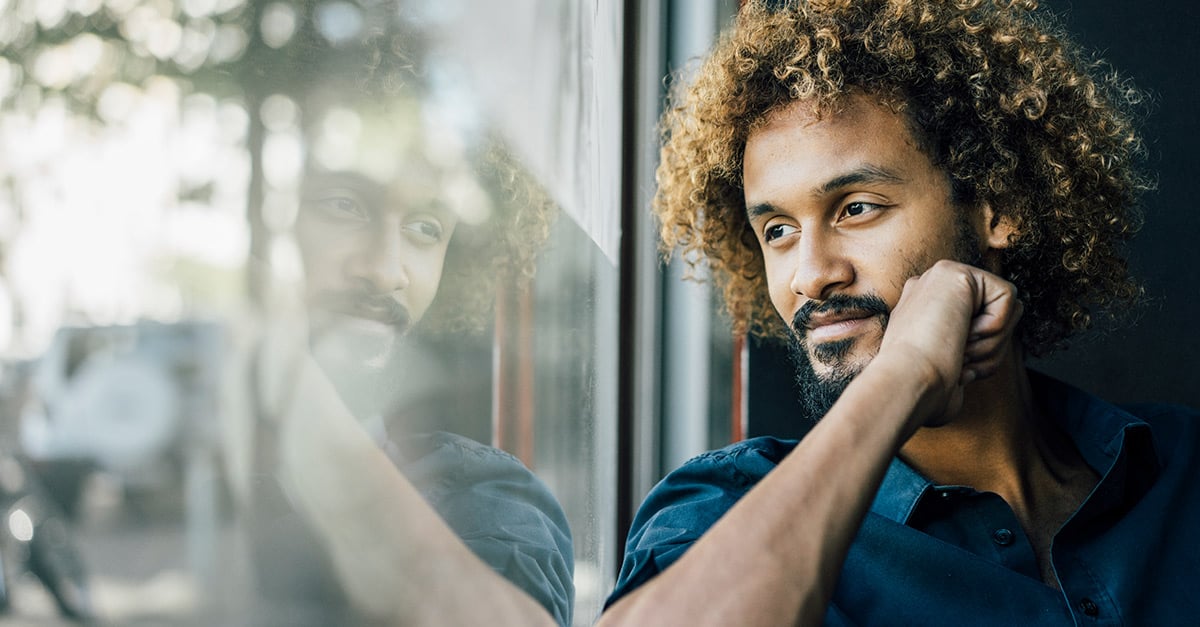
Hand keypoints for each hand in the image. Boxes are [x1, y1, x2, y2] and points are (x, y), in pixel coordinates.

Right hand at [877, 260, 1022, 423]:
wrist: (906, 384)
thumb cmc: (921, 391)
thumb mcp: (946, 371)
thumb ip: (963, 354)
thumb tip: (977, 353)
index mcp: (921, 311)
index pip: (975, 324)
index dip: (976, 354)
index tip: (951, 372)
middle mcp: (929, 289)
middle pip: (995, 316)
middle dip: (989, 348)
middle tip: (959, 362)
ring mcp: (940, 278)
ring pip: (1006, 308)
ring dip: (993, 341)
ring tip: (959, 352)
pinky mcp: (957, 272)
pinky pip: (1007, 297)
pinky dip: (995, 327)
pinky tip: (961, 335)